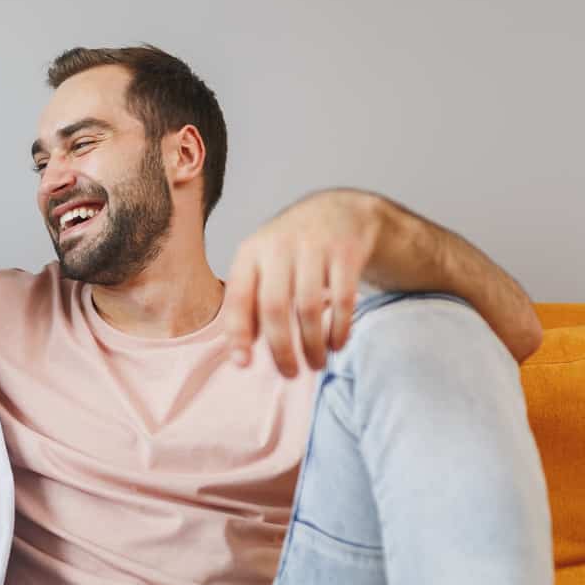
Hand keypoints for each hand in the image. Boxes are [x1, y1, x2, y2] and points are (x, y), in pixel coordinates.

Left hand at [222, 190, 384, 377]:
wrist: (337, 211)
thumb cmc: (289, 252)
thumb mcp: (261, 267)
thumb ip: (249, 305)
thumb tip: (241, 354)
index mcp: (250, 253)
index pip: (238, 298)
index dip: (239, 334)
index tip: (243, 364)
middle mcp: (279, 247)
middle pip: (274, 307)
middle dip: (281, 348)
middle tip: (290, 374)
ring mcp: (314, 247)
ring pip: (308, 307)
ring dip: (313, 344)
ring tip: (316, 364)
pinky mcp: (346, 252)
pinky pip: (343, 298)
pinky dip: (339, 327)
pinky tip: (337, 344)